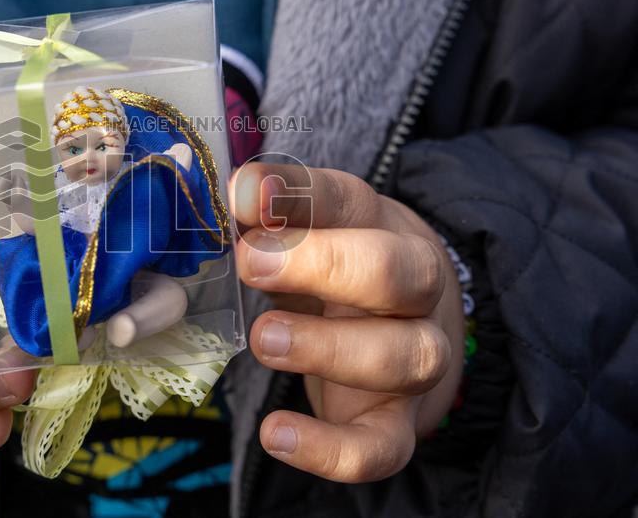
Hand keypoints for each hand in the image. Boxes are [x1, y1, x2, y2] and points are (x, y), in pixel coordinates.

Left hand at [231, 163, 463, 481]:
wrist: (405, 332)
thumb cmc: (338, 272)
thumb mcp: (307, 236)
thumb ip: (269, 219)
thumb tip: (230, 197)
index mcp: (381, 229)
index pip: (348, 201)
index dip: (298, 195)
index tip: (244, 196)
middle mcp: (412, 291)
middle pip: (400, 272)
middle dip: (325, 264)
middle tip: (252, 264)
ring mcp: (413, 360)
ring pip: (405, 357)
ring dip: (329, 348)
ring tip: (263, 338)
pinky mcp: (396, 424)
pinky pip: (380, 447)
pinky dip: (329, 449)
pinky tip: (275, 434)